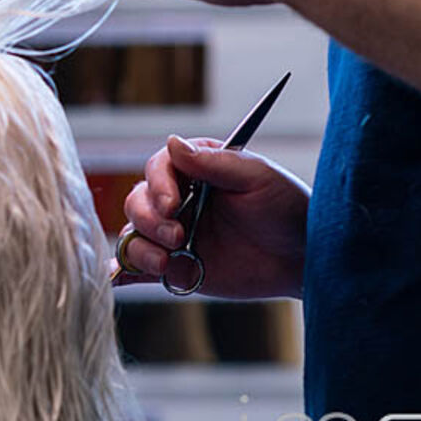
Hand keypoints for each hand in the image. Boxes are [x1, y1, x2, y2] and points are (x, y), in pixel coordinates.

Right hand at [113, 136, 309, 299]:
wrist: (303, 259)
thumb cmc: (287, 209)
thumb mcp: (257, 178)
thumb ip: (215, 162)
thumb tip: (172, 143)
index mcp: (196, 170)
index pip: (158, 167)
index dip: (158, 185)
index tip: (172, 204)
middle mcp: (179, 199)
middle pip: (138, 201)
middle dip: (150, 220)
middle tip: (177, 237)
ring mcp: (174, 234)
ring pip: (134, 233)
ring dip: (141, 247)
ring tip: (166, 262)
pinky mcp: (175, 266)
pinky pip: (138, 267)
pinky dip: (123, 272)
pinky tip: (117, 278)